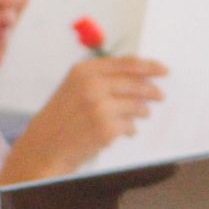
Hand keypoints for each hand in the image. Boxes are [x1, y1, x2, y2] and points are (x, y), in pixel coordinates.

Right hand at [0, 57, 167, 181]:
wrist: (45, 145)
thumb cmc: (62, 116)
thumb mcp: (75, 86)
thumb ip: (103, 78)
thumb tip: (140, 76)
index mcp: (84, 70)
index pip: (126, 63)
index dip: (149, 66)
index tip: (163, 70)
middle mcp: (92, 85)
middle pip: (136, 83)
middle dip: (152, 90)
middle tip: (160, 96)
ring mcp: (99, 107)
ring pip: (137, 105)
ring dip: (142, 111)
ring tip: (140, 115)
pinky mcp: (105, 128)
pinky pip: (130, 126)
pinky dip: (130, 129)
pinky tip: (123, 132)